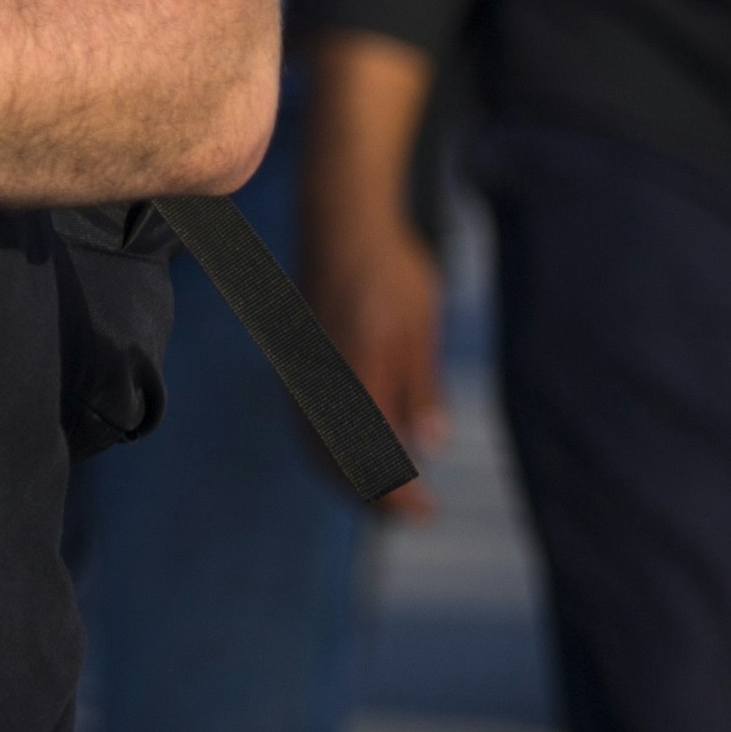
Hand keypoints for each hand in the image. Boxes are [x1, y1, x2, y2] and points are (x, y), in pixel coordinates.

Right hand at [300, 190, 448, 520]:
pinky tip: (365, 453)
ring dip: (351, 478)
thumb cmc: (392, 265)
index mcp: (356, 367)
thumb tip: (429, 443)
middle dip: (372, 495)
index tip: (425, 512)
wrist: (342, 217)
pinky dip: (336, 451)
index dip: (393, 492)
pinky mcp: (302, 363)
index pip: (368, 452)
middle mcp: (321, 375)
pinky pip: (310, 423)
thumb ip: (421, 384)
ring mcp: (304, 369)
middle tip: (413, 514)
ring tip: (393, 493)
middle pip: (333, 459)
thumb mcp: (421, 322)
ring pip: (316, 445)